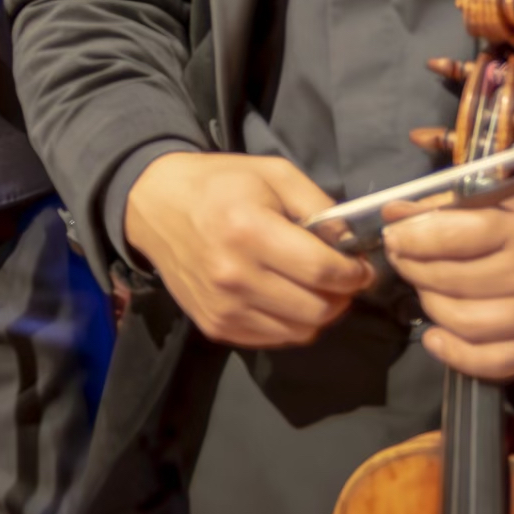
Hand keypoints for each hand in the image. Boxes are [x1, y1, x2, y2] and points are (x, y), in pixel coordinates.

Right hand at [122, 153, 372, 348]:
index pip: (323, 272)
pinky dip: (288, 324)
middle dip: (341, 296)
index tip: (360, 267)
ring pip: (300, 332)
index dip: (354, 274)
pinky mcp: (214, 325)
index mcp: (249, 231)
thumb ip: (318, 204)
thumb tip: (350, 244)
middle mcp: (234, 276)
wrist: (153, 204)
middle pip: (318, 310)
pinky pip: (273, 339)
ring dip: (317, 314)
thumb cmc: (218, 183)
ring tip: (312, 289)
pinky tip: (282, 297)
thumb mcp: (273, 173)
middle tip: (339, 279)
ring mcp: (222, 306)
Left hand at [383, 173, 513, 381]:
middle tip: (406, 258)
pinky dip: (455, 354)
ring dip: (430, 306)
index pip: (450, 238)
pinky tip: (438, 336)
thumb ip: (453, 202)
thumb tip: (395, 212)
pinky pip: (491, 363)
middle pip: (448, 282)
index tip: (395, 235)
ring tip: (427, 287)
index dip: (410, 237)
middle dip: (414, 269)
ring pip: (462, 324)